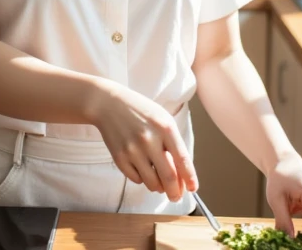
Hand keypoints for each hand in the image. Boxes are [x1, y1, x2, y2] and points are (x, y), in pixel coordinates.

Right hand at [86, 80, 197, 201]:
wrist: (109, 104)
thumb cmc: (140, 111)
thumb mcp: (162, 120)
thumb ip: (173, 144)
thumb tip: (181, 174)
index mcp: (165, 128)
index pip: (182, 160)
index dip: (189, 178)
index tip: (193, 188)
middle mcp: (150, 140)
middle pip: (168, 177)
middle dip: (175, 192)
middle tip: (176, 196)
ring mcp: (133, 150)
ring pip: (152, 183)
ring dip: (158, 187)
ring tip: (159, 183)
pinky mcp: (119, 157)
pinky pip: (136, 179)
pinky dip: (142, 179)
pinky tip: (142, 169)